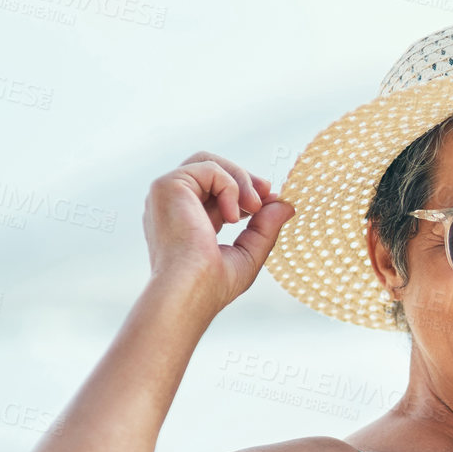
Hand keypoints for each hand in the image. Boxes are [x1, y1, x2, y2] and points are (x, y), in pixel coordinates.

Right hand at [142, 151, 294, 312]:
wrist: (190, 290)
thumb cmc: (213, 283)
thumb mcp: (248, 252)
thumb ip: (265, 227)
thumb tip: (285, 205)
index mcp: (186, 218)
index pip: (215, 189)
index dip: (245, 189)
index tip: (270, 200)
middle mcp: (173, 203)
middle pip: (210, 168)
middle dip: (244, 177)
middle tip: (268, 193)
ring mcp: (167, 194)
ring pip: (209, 162)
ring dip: (240, 179)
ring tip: (254, 207)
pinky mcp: (167, 186)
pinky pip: (208, 168)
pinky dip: (230, 186)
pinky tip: (234, 216)